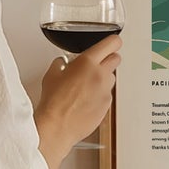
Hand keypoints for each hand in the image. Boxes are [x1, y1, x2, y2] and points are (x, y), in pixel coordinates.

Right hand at [35, 33, 121, 168]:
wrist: (57, 126)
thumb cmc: (54, 102)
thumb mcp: (52, 75)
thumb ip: (61, 64)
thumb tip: (63, 63)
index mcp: (87, 62)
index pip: (112, 43)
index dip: (113, 42)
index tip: (112, 43)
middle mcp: (101, 75)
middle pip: (116, 59)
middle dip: (108, 58)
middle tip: (97, 63)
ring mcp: (106, 91)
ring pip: (112, 78)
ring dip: (103, 78)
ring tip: (87, 85)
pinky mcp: (107, 105)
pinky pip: (107, 94)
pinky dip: (100, 94)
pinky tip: (86, 100)